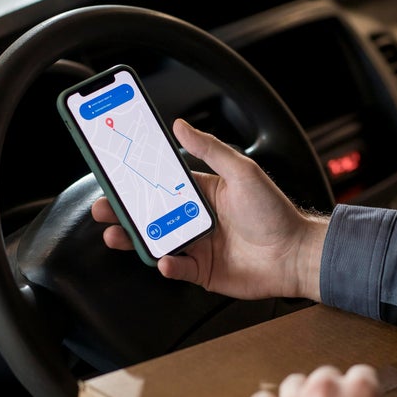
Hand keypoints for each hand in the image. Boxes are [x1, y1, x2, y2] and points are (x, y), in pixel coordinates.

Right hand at [91, 119, 328, 300]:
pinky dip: (167, 265)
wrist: (296, 254)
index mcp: (202, 192)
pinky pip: (177, 268)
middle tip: (101, 208)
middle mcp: (195, 218)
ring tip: (114, 235)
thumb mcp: (241, 172)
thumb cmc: (274, 211)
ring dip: (133, 239)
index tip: (113, 174)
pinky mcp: (203, 272)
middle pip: (150, 214)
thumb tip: (180, 125)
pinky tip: (164, 259)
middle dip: (123, 212)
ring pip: (156, 241)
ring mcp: (197, 246)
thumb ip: (210, 149)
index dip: (137, 180)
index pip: (161, 184)